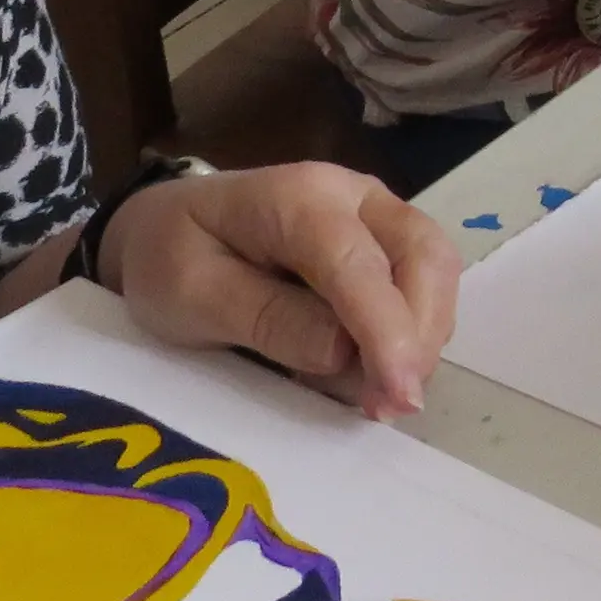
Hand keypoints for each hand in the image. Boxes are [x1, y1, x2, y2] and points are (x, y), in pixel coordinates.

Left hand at [107, 161, 458, 417]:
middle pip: (423, 255)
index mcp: (295, 198)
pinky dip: (411, 333)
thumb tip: (344, 352)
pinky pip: (420, 285)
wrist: (165, 228)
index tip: (398, 396)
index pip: (357, 262)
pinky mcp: (383, 242)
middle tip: (390, 406)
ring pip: (434, 271)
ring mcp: (373, 214)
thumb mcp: (191, 296)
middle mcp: (351, 194)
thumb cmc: (170, 259)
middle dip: (419, 336)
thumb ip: (266, 319)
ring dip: (421, 338)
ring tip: (376, 397)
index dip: (385, 330)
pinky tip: (373, 371)